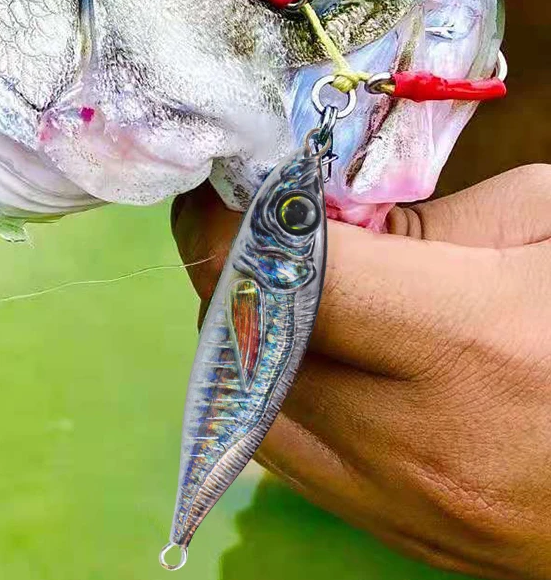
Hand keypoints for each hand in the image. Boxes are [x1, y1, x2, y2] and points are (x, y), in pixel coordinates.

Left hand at [172, 164, 550, 579]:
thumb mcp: (548, 223)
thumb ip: (417, 220)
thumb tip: (310, 216)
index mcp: (472, 343)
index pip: (281, 277)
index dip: (226, 223)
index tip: (215, 189)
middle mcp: (426, 444)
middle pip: (247, 348)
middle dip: (226, 275)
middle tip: (243, 229)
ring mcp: (418, 512)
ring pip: (250, 415)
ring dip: (242, 343)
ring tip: (277, 291)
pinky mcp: (419, 544)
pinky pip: (297, 464)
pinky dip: (279, 401)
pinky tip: (314, 359)